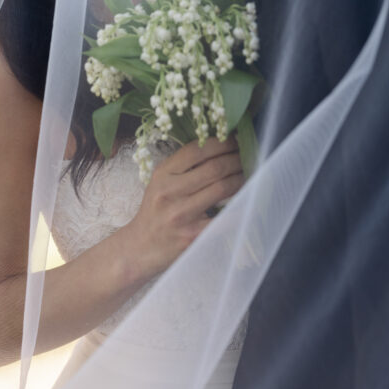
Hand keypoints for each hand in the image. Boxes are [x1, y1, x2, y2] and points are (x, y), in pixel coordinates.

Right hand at [121, 137, 244, 282]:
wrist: (140, 248)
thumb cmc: (155, 211)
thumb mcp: (160, 183)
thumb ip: (183, 167)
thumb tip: (219, 149)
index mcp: (162, 174)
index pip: (196, 150)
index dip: (221, 143)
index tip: (235, 140)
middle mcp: (170, 192)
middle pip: (214, 168)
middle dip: (236, 159)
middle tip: (248, 156)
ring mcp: (181, 214)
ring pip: (222, 188)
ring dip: (241, 178)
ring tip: (249, 173)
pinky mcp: (193, 235)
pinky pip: (224, 217)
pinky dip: (240, 206)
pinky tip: (247, 200)